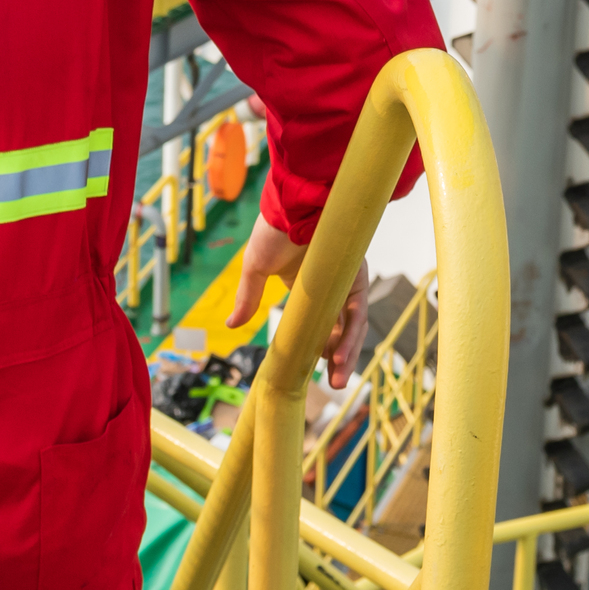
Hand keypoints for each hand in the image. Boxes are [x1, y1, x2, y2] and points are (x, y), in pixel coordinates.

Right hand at [224, 226, 367, 388]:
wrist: (291, 205)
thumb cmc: (272, 231)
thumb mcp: (254, 269)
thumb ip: (247, 298)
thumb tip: (231, 325)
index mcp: (308, 286)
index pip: (319, 323)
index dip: (319, 346)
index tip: (311, 367)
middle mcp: (332, 286)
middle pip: (340, 328)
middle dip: (338, 358)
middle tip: (332, 384)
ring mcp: (347, 282)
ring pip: (352, 326)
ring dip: (347, 355)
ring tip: (338, 381)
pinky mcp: (357, 277)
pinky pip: (357, 313)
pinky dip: (351, 337)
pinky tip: (339, 358)